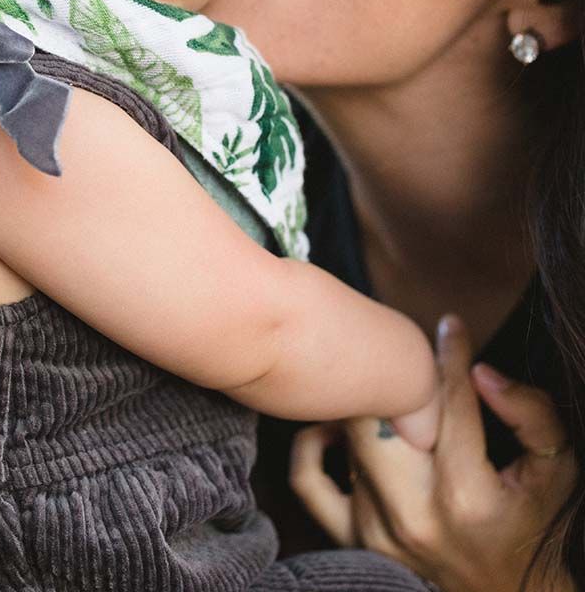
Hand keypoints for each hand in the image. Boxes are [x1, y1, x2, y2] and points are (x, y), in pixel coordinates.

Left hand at [290, 316, 575, 591]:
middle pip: (377, 416)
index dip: (450, 355)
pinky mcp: (352, 539)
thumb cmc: (533, 527)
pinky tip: (335, 428)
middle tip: (398, 356)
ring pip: (343, 438)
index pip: (447, 404)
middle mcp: (414, 514)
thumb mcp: (555, 474)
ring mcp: (377, 529)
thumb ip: (531, 417)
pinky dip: (312, 444)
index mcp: (467, 497)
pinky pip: (308, 480)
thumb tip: (483, 372)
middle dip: (387, 378)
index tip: (450, 325)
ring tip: (374, 387)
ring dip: (354, 405)